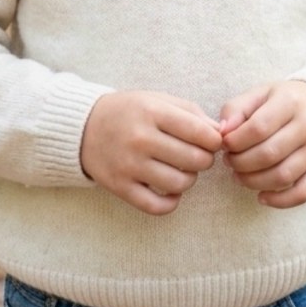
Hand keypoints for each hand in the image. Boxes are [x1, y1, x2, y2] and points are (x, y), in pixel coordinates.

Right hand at [80, 91, 222, 215]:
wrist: (84, 128)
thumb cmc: (130, 112)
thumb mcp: (157, 100)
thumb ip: (191, 113)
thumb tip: (220, 133)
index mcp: (152, 112)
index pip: (200, 132)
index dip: (214, 140)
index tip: (212, 142)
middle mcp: (140, 139)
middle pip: (194, 159)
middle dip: (204, 159)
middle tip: (198, 155)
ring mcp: (129, 165)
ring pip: (180, 183)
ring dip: (189, 179)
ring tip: (183, 170)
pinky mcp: (120, 187)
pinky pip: (157, 206)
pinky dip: (172, 202)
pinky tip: (172, 190)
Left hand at [219, 81, 305, 208]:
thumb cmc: (283, 101)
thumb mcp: (260, 94)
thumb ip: (237, 109)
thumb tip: (222, 132)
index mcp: (290, 102)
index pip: (258, 128)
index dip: (236, 141)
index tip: (224, 144)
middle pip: (269, 154)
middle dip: (241, 163)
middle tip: (229, 161)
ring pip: (283, 176)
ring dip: (254, 182)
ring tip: (239, 176)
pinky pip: (303, 193)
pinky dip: (280, 201)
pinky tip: (261, 197)